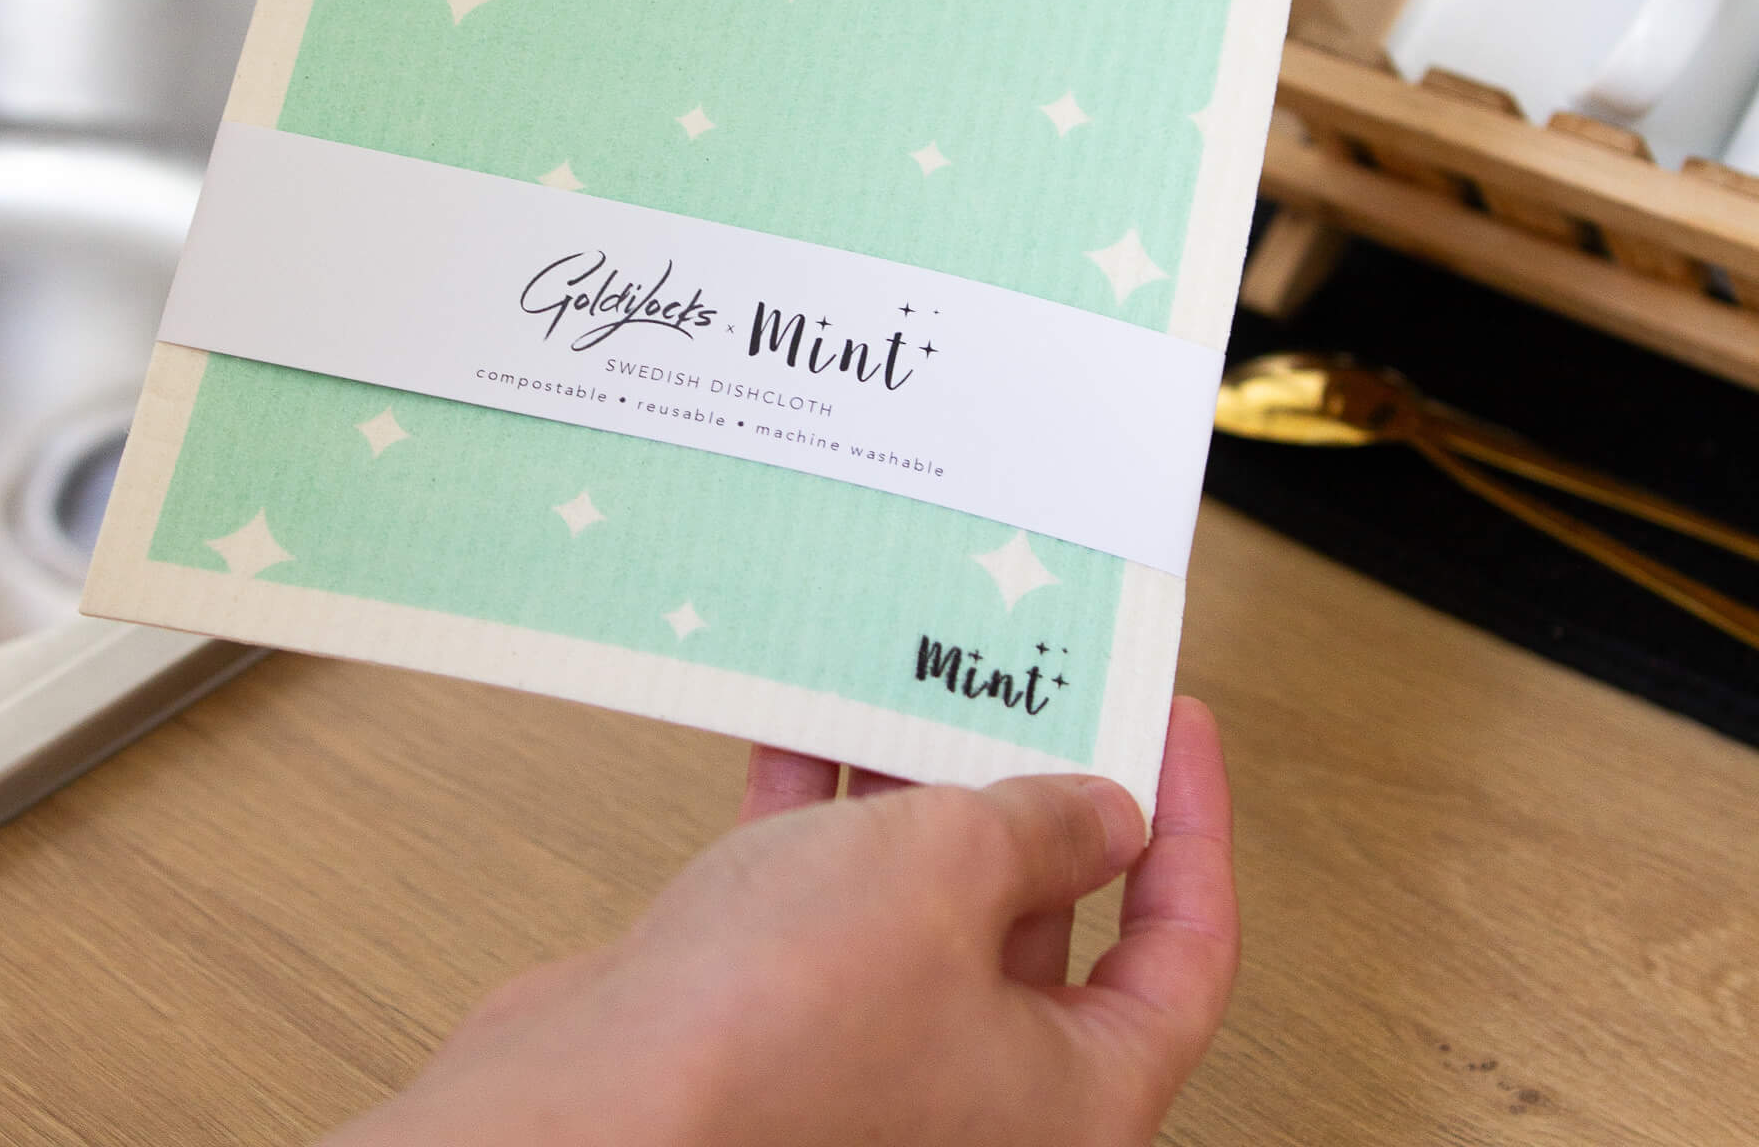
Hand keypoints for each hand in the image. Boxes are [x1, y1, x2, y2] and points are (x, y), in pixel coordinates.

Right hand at [326, 698, 1236, 1146]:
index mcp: (1071, 1098)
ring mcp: (875, 1053)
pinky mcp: (778, 1017)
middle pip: (1051, 917)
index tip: (1173, 728)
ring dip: (923, 785)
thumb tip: (1100, 811)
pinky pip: (825, 894)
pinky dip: (824, 811)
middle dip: (1041, 787)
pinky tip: (810, 725)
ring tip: (926, 682)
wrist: (593, 1105)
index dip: (1192, 830)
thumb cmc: (774, 1032)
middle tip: (1041, 684)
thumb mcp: (949, 871)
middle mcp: (980, 1090)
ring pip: (928, 896)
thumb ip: (1043, 825)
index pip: (1181, 957)